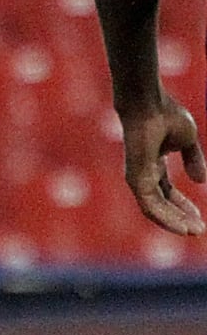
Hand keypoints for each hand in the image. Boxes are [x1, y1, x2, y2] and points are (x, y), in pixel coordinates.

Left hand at [119, 96, 206, 235]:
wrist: (149, 104)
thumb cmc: (165, 113)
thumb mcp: (187, 139)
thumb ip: (193, 159)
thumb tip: (200, 181)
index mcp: (153, 162)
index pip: (166, 191)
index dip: (182, 206)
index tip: (199, 219)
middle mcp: (143, 171)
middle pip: (161, 203)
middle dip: (180, 217)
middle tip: (198, 230)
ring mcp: (137, 175)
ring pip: (154, 209)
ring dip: (174, 222)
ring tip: (192, 231)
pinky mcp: (135, 177)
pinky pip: (149, 206)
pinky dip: (165, 218)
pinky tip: (181, 227)